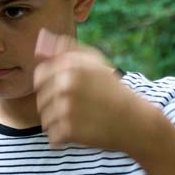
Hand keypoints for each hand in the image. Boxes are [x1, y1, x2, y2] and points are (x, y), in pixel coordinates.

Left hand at [33, 28, 151, 150]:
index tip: (69, 90)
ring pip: (45, 119)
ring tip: (82, 120)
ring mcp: (66, 107)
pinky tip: (82, 132)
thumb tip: (41, 37)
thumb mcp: (93, 61)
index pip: (40, 75)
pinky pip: (53, 136)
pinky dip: (64, 138)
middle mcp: (65, 84)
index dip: (51, 84)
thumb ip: (64, 48)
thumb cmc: (111, 90)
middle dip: (55, 105)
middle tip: (79, 107)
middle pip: (41, 99)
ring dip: (59, 123)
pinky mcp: (68, 130)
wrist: (135, 121)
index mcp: (69, 65)